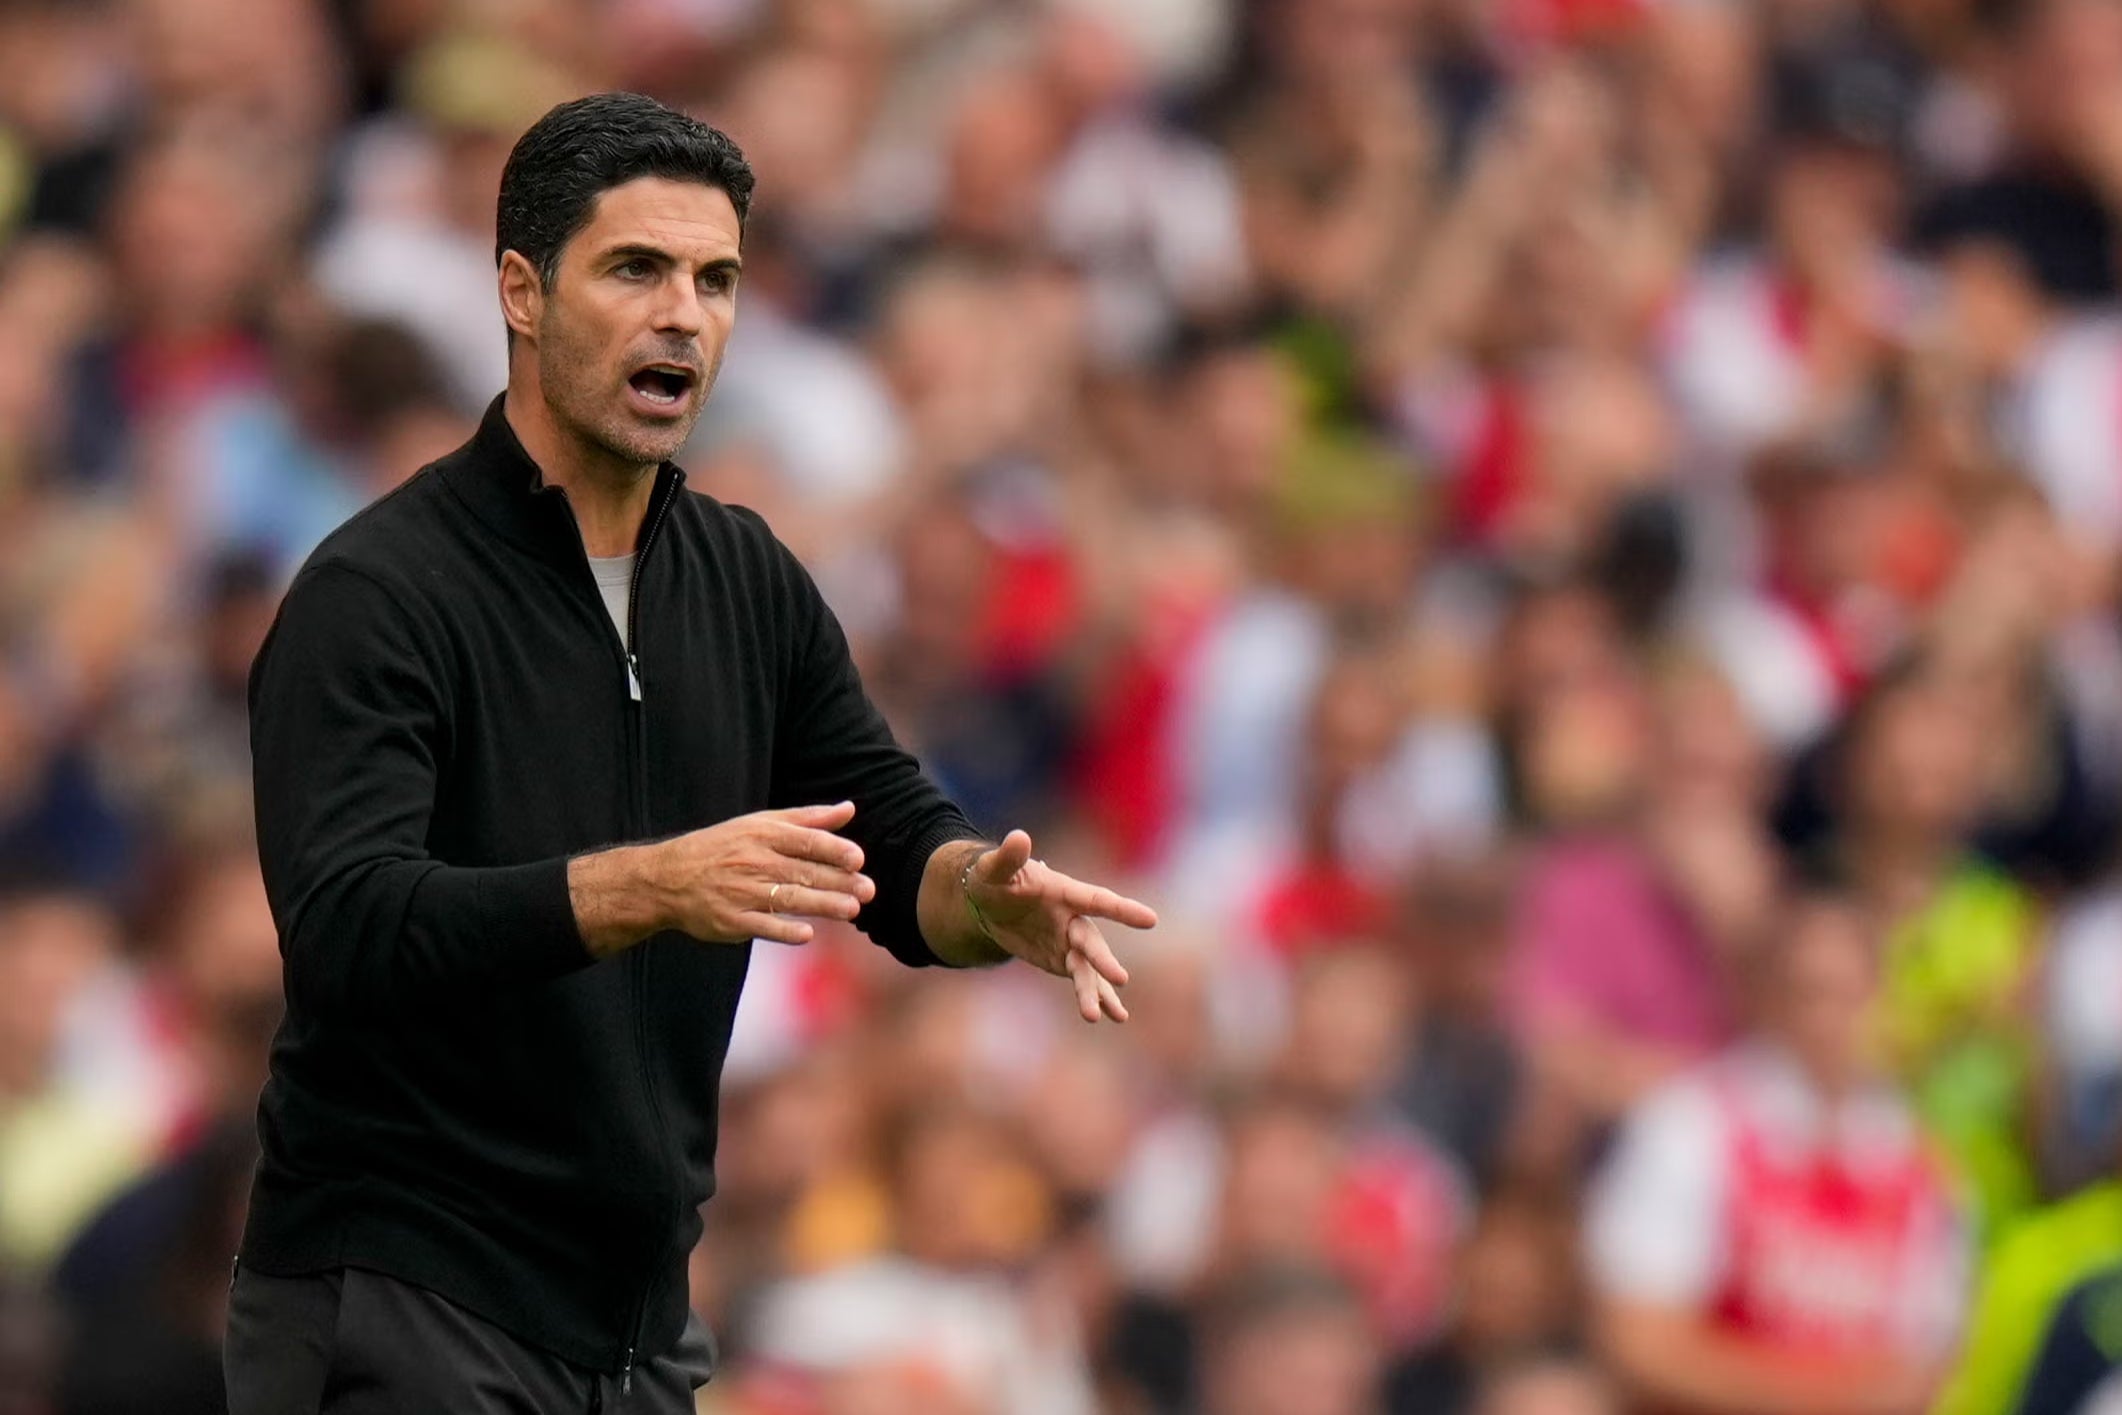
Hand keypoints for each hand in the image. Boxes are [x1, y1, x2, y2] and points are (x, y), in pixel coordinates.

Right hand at [650, 801, 873, 946]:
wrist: (667, 878)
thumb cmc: (722, 848)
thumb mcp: (760, 824)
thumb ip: (807, 819)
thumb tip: (849, 809)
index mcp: (762, 835)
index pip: (804, 841)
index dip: (832, 849)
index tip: (858, 859)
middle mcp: (753, 862)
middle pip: (802, 872)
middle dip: (838, 881)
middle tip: (868, 890)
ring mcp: (741, 892)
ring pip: (788, 899)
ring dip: (822, 905)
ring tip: (851, 910)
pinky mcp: (731, 921)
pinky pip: (762, 927)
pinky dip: (784, 931)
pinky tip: (808, 934)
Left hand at [963, 830, 1156, 1022]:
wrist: (988, 902)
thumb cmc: (994, 878)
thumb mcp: (994, 869)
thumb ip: (1009, 857)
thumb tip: (1018, 837)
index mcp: (1065, 892)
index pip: (1097, 901)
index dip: (1122, 910)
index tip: (1150, 920)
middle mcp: (1073, 918)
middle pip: (1091, 941)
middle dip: (1103, 959)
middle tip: (1120, 979)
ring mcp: (1069, 941)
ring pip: (1088, 968)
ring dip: (1097, 990)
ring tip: (1109, 1016)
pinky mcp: (1061, 960)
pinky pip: (1082, 981)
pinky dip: (1096, 997)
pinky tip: (1111, 1016)